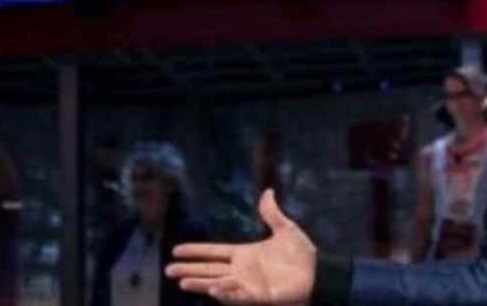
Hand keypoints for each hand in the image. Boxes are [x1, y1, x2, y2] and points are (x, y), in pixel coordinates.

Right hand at [166, 189, 315, 304]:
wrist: (317, 273)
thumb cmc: (302, 255)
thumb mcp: (286, 230)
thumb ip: (272, 214)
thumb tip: (268, 191)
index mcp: (244, 254)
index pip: (214, 252)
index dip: (196, 251)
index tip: (176, 250)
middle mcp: (241, 271)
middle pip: (209, 270)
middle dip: (189, 270)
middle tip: (169, 270)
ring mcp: (248, 285)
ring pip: (218, 284)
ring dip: (201, 284)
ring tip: (182, 281)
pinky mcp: (258, 297)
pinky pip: (238, 297)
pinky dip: (226, 294)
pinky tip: (214, 290)